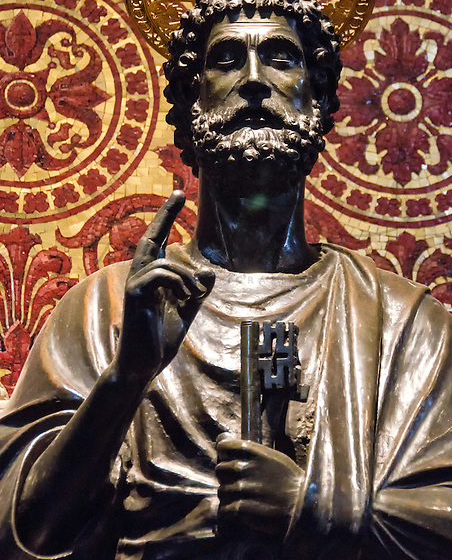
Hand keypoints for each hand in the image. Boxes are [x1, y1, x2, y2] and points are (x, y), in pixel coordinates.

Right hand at [114, 191, 214, 385]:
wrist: (142, 366)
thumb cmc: (159, 341)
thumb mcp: (186, 312)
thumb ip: (197, 292)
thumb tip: (209, 271)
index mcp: (151, 279)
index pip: (158, 243)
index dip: (166, 219)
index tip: (178, 197)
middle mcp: (139, 277)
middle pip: (150, 238)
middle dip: (165, 215)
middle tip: (179, 193)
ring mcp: (134, 285)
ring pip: (162, 261)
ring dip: (185, 277)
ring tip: (192, 297)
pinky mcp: (134, 294)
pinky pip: (159, 274)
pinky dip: (178, 283)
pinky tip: (185, 299)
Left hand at [216, 436, 303, 536]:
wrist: (304, 505)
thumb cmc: (288, 479)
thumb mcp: (272, 457)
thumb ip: (248, 450)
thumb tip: (220, 439)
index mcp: (254, 452)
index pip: (223, 447)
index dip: (224, 455)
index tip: (231, 461)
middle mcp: (246, 467)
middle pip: (219, 469)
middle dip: (226, 477)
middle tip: (238, 484)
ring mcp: (244, 488)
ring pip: (222, 491)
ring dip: (229, 496)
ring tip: (242, 499)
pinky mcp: (244, 508)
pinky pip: (225, 509)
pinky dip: (230, 512)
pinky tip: (241, 511)